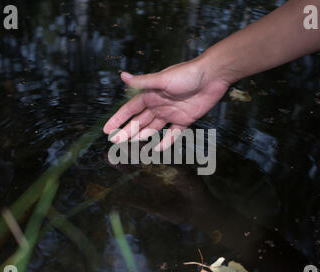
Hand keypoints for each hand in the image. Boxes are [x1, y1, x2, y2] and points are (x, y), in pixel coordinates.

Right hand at [103, 57, 229, 150]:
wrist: (212, 76)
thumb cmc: (187, 74)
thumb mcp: (162, 78)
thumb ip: (143, 82)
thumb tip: (122, 76)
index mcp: (151, 95)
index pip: (130, 109)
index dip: (119, 119)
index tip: (107, 129)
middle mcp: (158, 105)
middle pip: (139, 121)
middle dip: (127, 131)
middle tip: (115, 142)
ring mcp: (171, 113)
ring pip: (152, 128)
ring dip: (141, 136)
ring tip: (130, 145)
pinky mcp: (185, 119)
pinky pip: (173, 133)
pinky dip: (166, 142)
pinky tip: (157, 149)